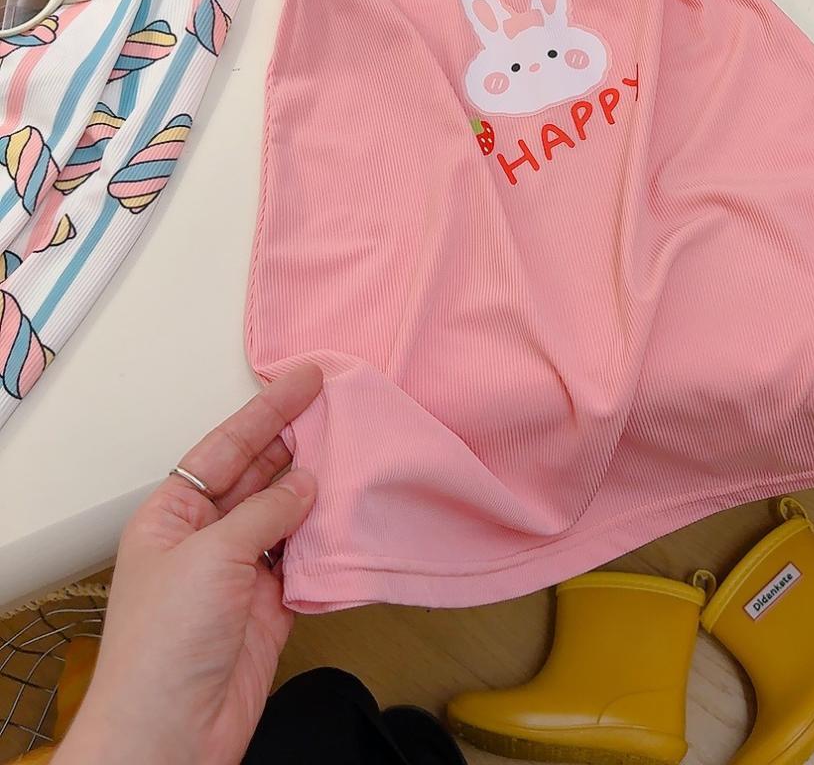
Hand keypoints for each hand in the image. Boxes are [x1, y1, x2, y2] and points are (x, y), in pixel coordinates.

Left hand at [56, 364, 322, 764]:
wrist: (172, 732)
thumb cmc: (163, 644)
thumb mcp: (212, 555)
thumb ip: (266, 511)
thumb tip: (305, 482)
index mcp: (173, 514)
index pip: (226, 446)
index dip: (267, 409)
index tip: (305, 378)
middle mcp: (206, 535)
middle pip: (257, 472)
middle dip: (295, 439)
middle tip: (339, 405)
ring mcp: (239, 569)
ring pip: (285, 510)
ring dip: (316, 484)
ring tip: (354, 448)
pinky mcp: (271, 602)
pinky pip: (304, 553)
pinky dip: (327, 531)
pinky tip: (349, 508)